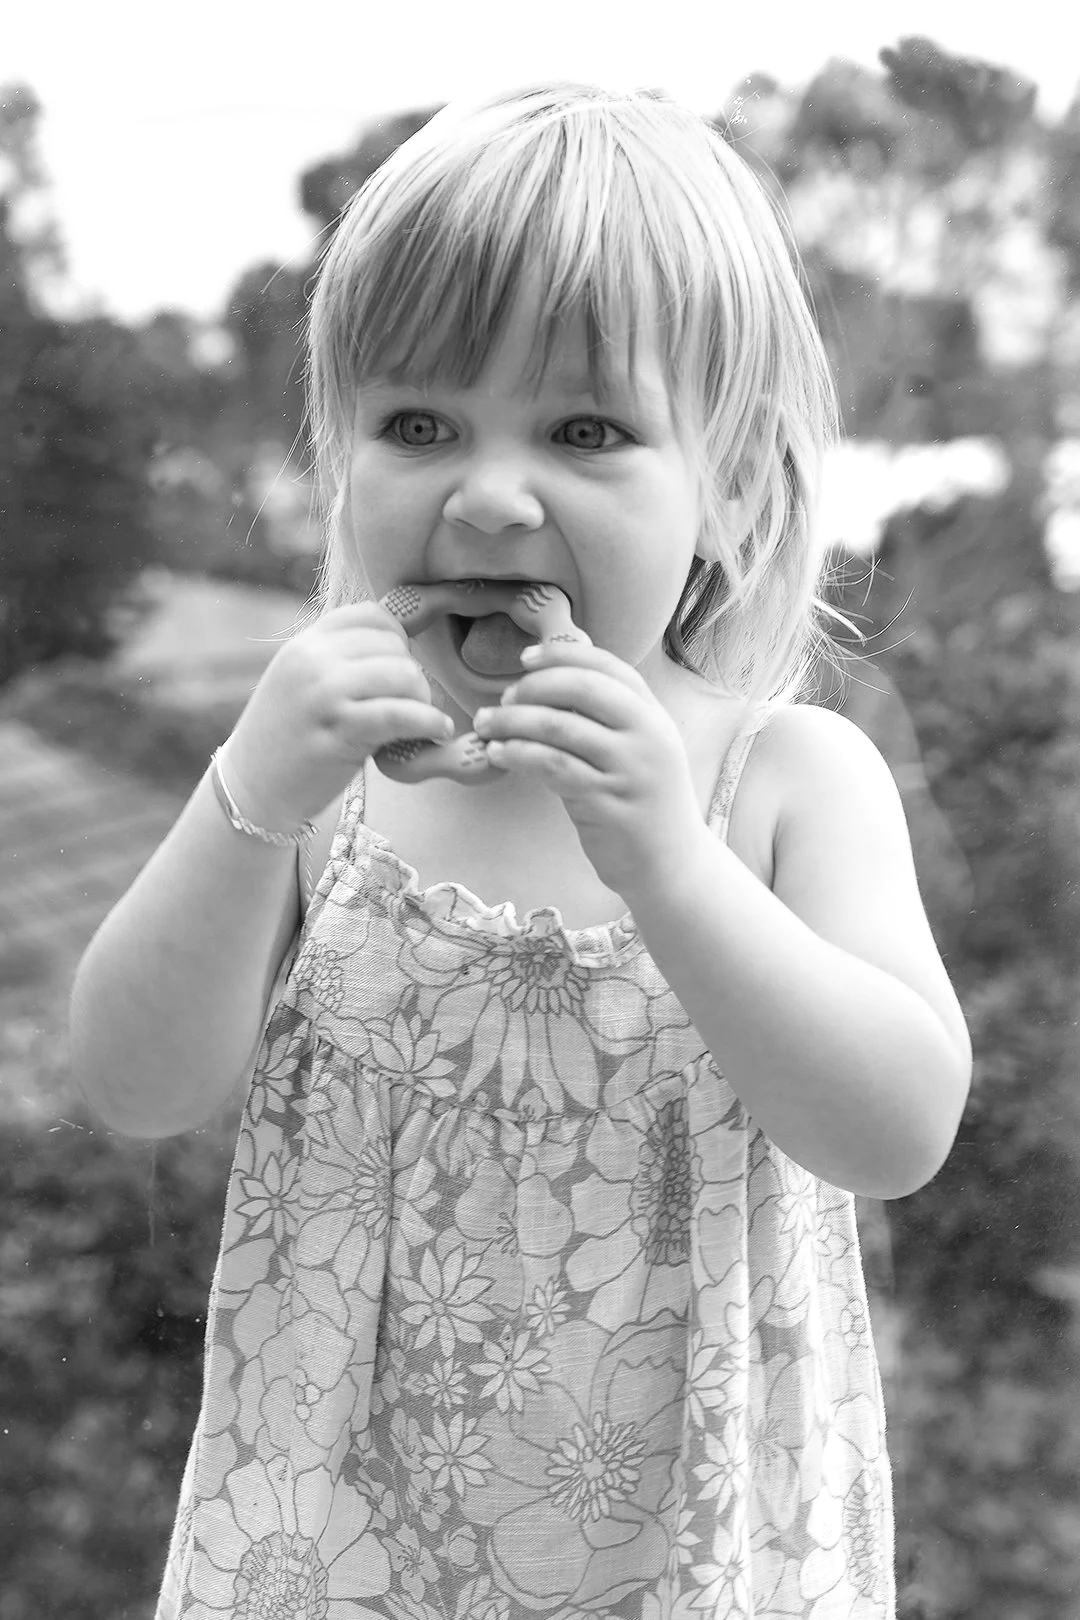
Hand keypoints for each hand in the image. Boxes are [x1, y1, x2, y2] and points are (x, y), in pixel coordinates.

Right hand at [221, 603, 450, 829]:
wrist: (252, 788)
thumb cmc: (289, 738)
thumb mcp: (304, 682)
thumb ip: (343, 659)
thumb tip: (409, 629)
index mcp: (305, 643)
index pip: (372, 615)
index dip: (399, 641)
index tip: (399, 673)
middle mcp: (312, 659)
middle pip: (394, 645)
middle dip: (414, 677)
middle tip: (415, 706)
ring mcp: (324, 693)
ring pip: (404, 674)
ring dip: (424, 700)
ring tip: (423, 721)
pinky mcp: (339, 730)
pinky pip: (400, 714)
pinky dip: (429, 723)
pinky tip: (437, 734)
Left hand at [472, 641, 706, 897]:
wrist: (672, 864)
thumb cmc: (642, 802)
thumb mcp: (637, 751)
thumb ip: (605, 719)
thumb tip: (546, 684)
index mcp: (654, 716)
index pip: (608, 667)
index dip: (563, 656)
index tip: (526, 660)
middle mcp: (648, 736)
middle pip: (583, 688)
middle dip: (534, 686)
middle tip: (503, 698)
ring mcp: (629, 770)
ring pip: (560, 728)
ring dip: (513, 721)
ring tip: (486, 725)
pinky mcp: (607, 804)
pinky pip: (553, 768)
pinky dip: (519, 754)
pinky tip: (499, 754)